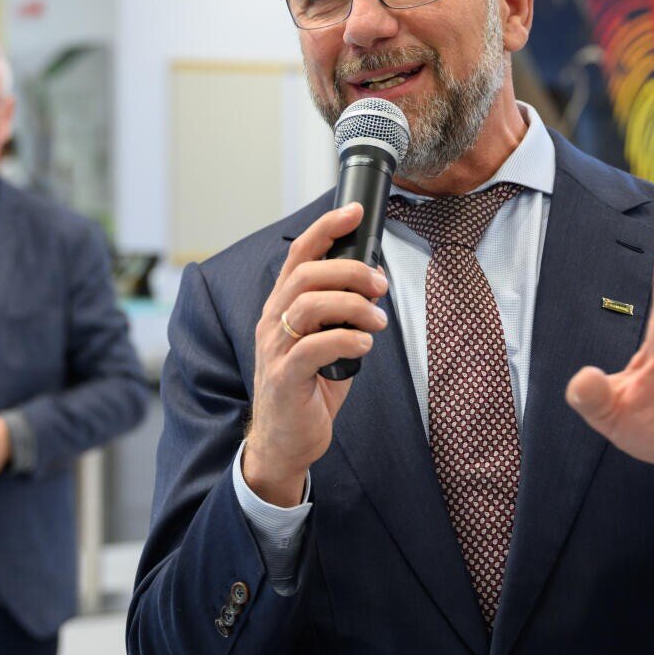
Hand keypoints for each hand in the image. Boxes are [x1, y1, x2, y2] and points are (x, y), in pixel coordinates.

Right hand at [244, 202, 389, 506]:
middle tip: (380, 286)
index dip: (326, 228)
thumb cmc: (308, 390)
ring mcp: (275, 348)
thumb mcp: (323, 342)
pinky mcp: (284, 377)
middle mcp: (273, 321)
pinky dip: (346, 340)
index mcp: (282, 306)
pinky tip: (363, 346)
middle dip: (351, 271)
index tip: (354, 212)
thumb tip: (375, 282)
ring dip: (353, 306)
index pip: (299, 255)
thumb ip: (340, 314)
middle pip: (307, 274)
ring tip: (377, 320)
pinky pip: (314, 347)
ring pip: (310, 305)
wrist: (283, 442)